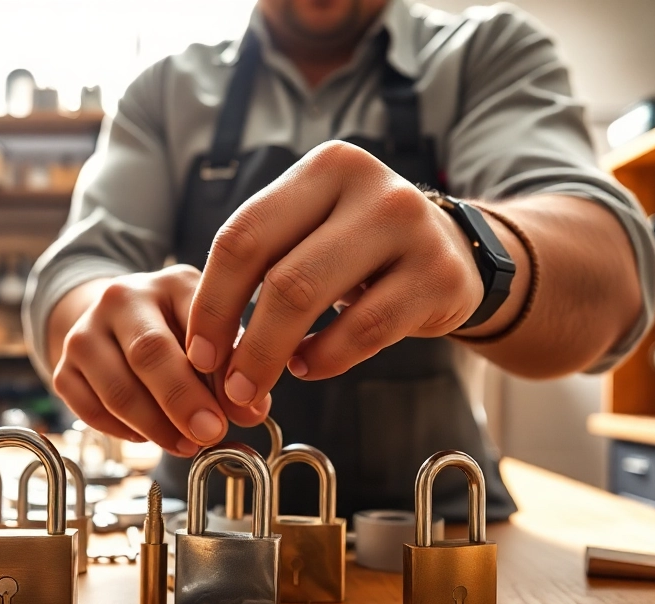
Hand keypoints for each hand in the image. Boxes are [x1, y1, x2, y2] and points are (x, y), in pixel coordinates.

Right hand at [49, 265, 269, 457]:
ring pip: (118, 390)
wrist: (115, 322)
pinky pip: (92, 411)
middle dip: (183, 401)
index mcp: (172, 283)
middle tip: (210, 434)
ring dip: (156, 427)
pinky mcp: (64, 366)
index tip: (238, 410)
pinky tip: (150, 435)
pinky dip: (124, 432)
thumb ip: (236, 368)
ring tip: (186, 444)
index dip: (218, 372)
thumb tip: (250, 411)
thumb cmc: (178, 333)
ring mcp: (86, 331)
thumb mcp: (214, 335)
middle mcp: (122, 298)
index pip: (196, 323)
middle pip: (149, 353)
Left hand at [183, 141, 484, 407]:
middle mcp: (370, 187)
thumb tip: (205, 341)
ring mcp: (411, 228)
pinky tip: (310, 365)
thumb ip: (264, 261)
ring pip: (316, 300)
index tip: (198, 351)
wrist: (455, 251)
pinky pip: (366, 329)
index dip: (212, 301)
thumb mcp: (314, 228)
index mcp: (325, 167)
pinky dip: (327, 358)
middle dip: (243, 342)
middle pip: (279, 275)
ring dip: (276, 356)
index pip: (245, 236)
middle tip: (226, 385)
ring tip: (260, 383)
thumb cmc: (360, 248)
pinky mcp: (440, 276)